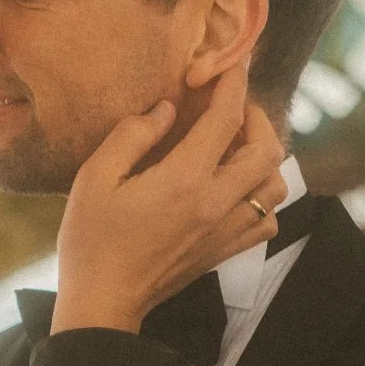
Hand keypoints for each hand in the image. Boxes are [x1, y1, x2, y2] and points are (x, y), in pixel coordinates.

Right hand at [51, 59, 286, 335]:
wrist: (103, 301)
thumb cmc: (90, 239)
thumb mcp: (94, 177)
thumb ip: (132, 135)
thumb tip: (167, 110)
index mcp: (183, 180)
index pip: (225, 119)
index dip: (233, 84)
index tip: (232, 64)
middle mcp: (215, 204)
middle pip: (267, 149)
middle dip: (257, 118)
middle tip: (234, 108)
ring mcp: (224, 231)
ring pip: (275, 185)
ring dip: (264, 158)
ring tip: (238, 147)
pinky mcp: (223, 252)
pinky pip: (267, 221)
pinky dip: (263, 199)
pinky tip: (237, 190)